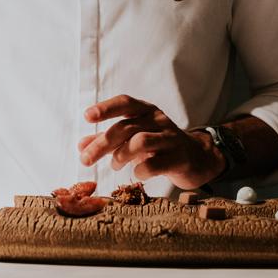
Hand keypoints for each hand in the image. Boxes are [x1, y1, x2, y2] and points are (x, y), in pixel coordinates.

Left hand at [78, 94, 225, 189]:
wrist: (196, 157)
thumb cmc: (159, 145)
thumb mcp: (132, 138)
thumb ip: (108, 140)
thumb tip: (81, 145)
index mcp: (146, 111)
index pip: (125, 103)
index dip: (105, 108)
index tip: (87, 117)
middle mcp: (158, 120)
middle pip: (125, 127)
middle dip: (102, 144)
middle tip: (85, 159)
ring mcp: (170, 138)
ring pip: (141, 141)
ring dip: (121, 155)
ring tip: (115, 165)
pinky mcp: (180, 158)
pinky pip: (157, 163)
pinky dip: (141, 170)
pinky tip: (137, 174)